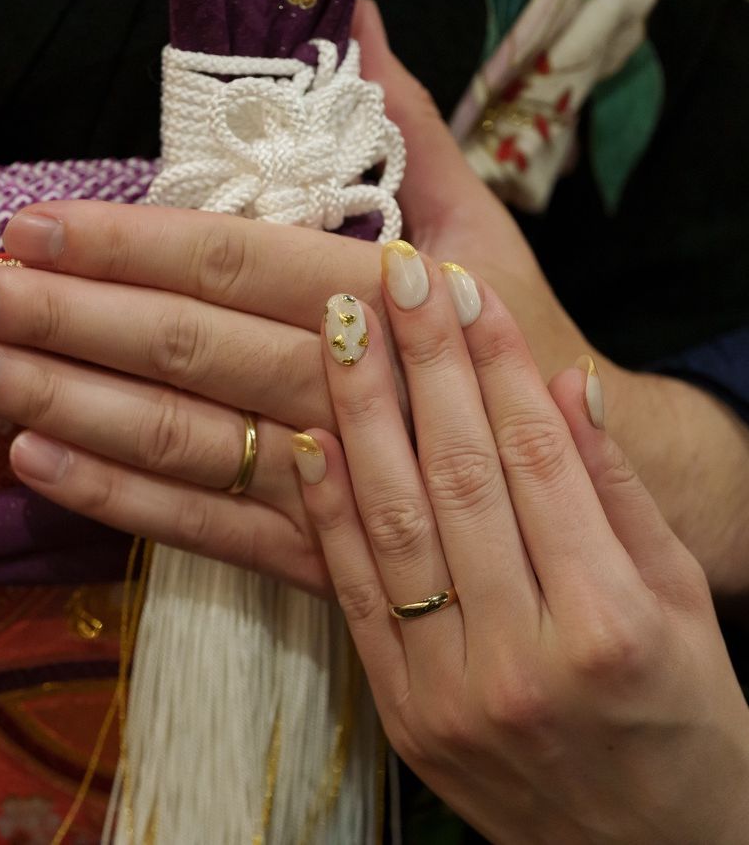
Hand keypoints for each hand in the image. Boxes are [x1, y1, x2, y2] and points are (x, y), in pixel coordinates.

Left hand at [0, 0, 748, 591]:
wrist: (566, 476)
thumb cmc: (507, 336)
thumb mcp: (476, 218)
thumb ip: (402, 123)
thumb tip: (351, 14)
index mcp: (375, 293)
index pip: (227, 260)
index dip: (123, 246)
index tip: (28, 229)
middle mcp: (337, 383)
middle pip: (180, 349)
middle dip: (59, 322)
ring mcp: (320, 478)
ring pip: (173, 436)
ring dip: (57, 402)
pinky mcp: (308, 551)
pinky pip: (199, 526)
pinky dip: (114, 497)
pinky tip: (31, 461)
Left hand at [295, 245, 748, 842]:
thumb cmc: (685, 721)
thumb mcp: (683, 605)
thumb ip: (620, 494)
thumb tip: (565, 386)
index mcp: (610, 623)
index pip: (536, 459)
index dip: (494, 362)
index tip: (460, 285)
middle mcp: (523, 655)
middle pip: (457, 475)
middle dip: (421, 363)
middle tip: (392, 274)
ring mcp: (450, 690)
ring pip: (393, 523)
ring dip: (360, 416)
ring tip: (338, 329)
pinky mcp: (402, 712)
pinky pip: (354, 594)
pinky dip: (328, 511)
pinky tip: (309, 435)